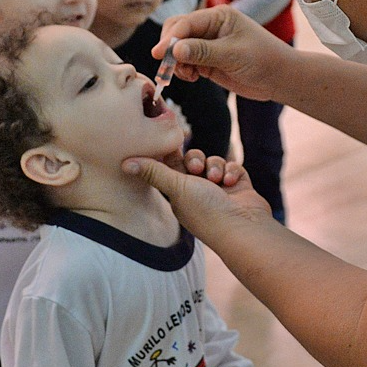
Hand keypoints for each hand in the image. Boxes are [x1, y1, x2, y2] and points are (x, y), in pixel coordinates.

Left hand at [124, 152, 270, 239]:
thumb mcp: (176, 188)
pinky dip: (232, 172)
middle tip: (196, 169)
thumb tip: (123, 163)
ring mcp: (218, 188)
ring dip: (216, 166)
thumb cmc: (206, 210)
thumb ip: (153, 172)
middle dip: (196, 159)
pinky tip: (231, 182)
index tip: (173, 139)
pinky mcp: (237, 185)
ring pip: (214, 161)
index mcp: (178, 193)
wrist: (243, 227)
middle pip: (193, 160)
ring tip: (218, 179)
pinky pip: (232, 167)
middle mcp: (197, 190)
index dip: (171, 151)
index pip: (170, 164)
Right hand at [152, 6, 291, 100]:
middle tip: (168, 67)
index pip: (185, 23)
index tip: (159, 54)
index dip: (170, 38)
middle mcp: (210, 27)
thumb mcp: (232, 54)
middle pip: (177, 33)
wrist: (279, 78)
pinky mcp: (207, 61)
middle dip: (169, 49)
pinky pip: (186, 62)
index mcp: (218, 16)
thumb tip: (174, 50)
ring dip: (176, 62)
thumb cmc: (263, 59)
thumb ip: (203, 52)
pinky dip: (183, 70)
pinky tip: (192, 77)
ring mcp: (207, 44)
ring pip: (178, 49)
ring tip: (187, 75)